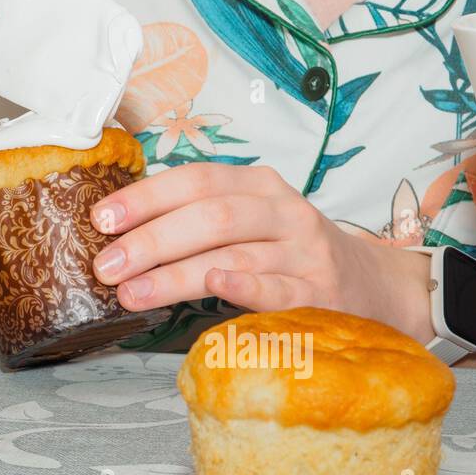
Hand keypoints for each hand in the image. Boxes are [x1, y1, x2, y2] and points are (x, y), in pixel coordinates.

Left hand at [90, 163, 433, 341]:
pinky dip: (243, 282)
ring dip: (174, 272)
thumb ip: (203, 221)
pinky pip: (276, 286)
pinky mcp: (319, 294)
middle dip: (150, 239)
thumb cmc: (294, 257)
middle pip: (209, 215)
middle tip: (106, 265)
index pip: (196, 180)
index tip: (102, 220)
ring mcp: (304, 252)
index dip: (146, 198)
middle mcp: (284, 211)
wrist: (373, 288)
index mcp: (261, 186)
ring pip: (232, 251)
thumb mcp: (255, 223)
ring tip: (131, 292)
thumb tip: (122, 234)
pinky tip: (213, 283)